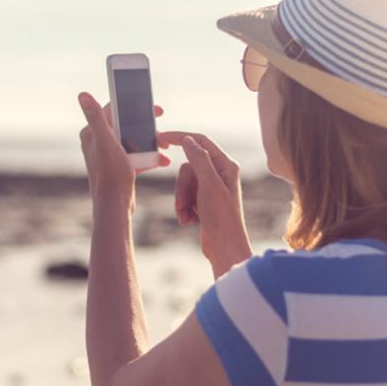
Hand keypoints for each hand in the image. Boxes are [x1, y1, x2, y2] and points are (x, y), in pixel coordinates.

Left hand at [78, 91, 169, 211]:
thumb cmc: (111, 174)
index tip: (155, 109)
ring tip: (164, 145)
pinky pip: (134, 155)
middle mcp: (96, 142)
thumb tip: (82, 94)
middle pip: (125, 125)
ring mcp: (107, 155)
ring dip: (149, 142)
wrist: (115, 205)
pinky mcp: (116, 167)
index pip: (114, 110)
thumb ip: (95, 117)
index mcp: (91, 133)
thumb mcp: (106, 141)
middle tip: (161, 129)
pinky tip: (161, 160)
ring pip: (132, 140)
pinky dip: (147, 156)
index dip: (134, 106)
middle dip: (145, 127)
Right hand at [157, 131, 251, 276]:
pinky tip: (190, 220)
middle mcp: (220, 174)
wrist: (224, 248)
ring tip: (186, 216)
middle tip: (183, 205)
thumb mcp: (209, 185)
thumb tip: (188, 140)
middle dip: (181, 187)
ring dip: (181, 200)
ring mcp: (211, 188)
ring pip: (184, 183)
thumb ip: (199, 159)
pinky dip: (184, 208)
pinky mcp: (204, 201)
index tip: (161, 138)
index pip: (200, 142)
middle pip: (188, 167)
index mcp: (225, 165)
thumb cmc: (222, 218)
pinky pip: (185, 196)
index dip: (180, 137)